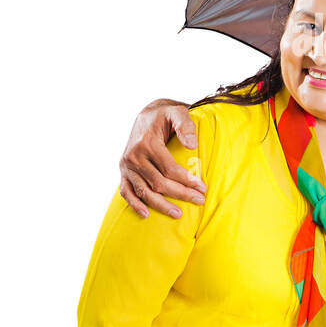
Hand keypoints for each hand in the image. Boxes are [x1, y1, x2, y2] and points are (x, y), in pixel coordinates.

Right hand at [118, 98, 205, 218]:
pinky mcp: (123, 171)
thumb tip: (192, 145)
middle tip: (199, 200)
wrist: (146, 115)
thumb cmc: (165, 115)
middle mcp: (134, 156)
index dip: (186, 180)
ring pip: (144, 191)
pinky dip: (134, 204)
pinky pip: (126, 191)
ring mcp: (126, 166)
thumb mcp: (177, 112)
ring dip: (161, 205)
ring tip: (178, 214)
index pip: (169, 168)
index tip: (202, 188)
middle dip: (180, 194)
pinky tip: (146, 214)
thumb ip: (185, 125)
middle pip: (159, 183)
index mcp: (147, 143)